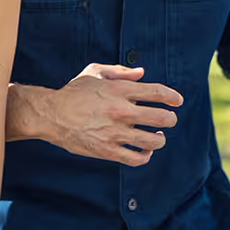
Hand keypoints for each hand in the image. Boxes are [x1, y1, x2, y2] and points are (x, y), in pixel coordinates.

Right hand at [38, 64, 182, 164]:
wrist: (51, 114)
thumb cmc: (73, 92)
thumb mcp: (94, 72)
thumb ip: (120, 71)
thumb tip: (142, 73)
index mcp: (119, 90)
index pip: (156, 92)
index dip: (172, 97)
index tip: (177, 101)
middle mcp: (120, 110)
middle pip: (160, 118)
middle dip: (170, 119)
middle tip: (169, 120)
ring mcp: (115, 132)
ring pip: (152, 141)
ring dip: (160, 139)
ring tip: (158, 137)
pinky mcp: (107, 150)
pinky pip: (136, 158)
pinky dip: (146, 156)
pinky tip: (145, 152)